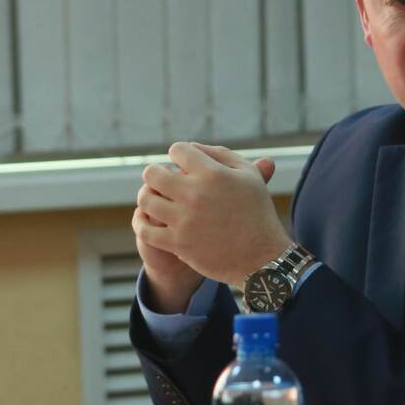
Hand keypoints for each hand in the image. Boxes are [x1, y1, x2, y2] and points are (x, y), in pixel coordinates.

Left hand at [136, 144, 286, 285]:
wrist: (262, 257)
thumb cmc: (256, 213)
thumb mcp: (249, 176)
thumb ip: (221, 154)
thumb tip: (192, 147)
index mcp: (213, 174)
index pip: (178, 151)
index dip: (179, 155)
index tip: (182, 164)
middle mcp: (196, 194)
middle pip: (153, 174)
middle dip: (155, 174)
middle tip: (161, 181)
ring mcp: (185, 220)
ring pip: (146, 200)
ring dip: (149, 197)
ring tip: (156, 200)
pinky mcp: (178, 243)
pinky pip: (145, 230)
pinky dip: (142, 223)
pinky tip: (150, 221)